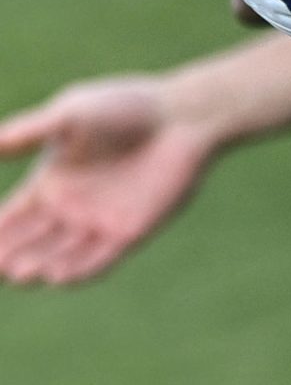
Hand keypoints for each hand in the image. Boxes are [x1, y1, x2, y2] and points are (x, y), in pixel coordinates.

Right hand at [0, 76, 215, 284]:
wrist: (180, 117)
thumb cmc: (124, 107)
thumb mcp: (69, 116)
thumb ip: (29, 131)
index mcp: (50, 183)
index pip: (11, 218)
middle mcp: (71, 209)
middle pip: (30, 242)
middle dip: (10, 255)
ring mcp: (100, 223)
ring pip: (61, 255)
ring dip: (40, 265)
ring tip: (22, 273)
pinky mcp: (131, 232)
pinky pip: (101, 258)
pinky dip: (79, 270)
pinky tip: (57, 277)